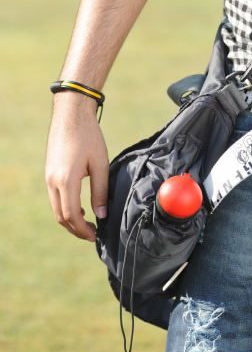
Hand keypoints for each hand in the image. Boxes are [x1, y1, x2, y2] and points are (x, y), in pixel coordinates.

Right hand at [45, 94, 109, 241]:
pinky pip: (55, 198)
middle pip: (61, 216)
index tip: (96, 236)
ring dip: (70, 220)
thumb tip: (102, 215)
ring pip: (56, 208)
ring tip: (88, 224)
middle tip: (93, 235)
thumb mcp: (101, 164)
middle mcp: (53, 182)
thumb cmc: (89, 136)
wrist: (71, 114)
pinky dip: (66, 208)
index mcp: (66, 180)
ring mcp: (49, 177)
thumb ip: (101, 191)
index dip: (83, 230)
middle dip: (76, 229)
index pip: (71, 216)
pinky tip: (80, 208)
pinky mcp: (49, 173)